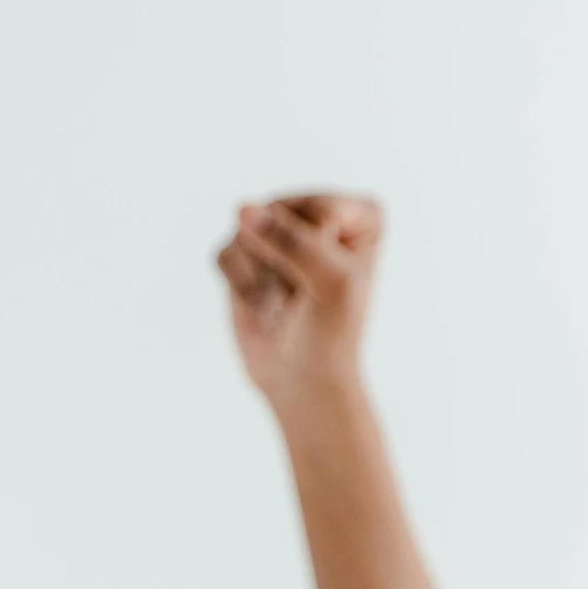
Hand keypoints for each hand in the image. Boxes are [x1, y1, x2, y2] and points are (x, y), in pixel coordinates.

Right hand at [215, 193, 383, 410]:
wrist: (301, 380)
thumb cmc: (331, 330)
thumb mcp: (330, 280)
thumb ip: (291, 238)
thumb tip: (242, 208)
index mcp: (362, 214)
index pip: (320, 210)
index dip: (319, 253)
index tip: (333, 283)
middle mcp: (321, 214)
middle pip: (278, 213)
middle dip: (283, 263)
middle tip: (303, 294)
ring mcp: (280, 231)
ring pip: (247, 230)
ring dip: (261, 276)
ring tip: (284, 300)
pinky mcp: (245, 254)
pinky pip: (226, 251)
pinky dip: (239, 285)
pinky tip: (261, 303)